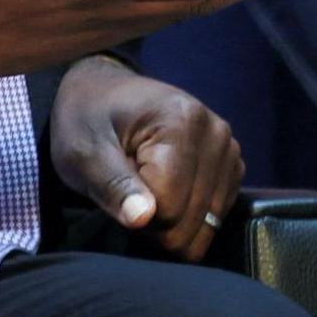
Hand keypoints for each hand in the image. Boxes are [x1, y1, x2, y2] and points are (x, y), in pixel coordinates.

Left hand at [51, 56, 244, 259]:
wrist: (103, 94)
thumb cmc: (87, 121)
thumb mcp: (83, 153)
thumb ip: (112, 186)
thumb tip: (142, 219)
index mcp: (181, 122)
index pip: (168, 205)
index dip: (135, 213)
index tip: (115, 189)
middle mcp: (217, 134)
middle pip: (191, 218)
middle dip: (155, 221)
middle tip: (129, 191)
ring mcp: (230, 149)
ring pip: (208, 222)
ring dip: (172, 220)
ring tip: (147, 187)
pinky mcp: (233, 165)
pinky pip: (216, 216)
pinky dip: (189, 215)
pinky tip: (168, 191)